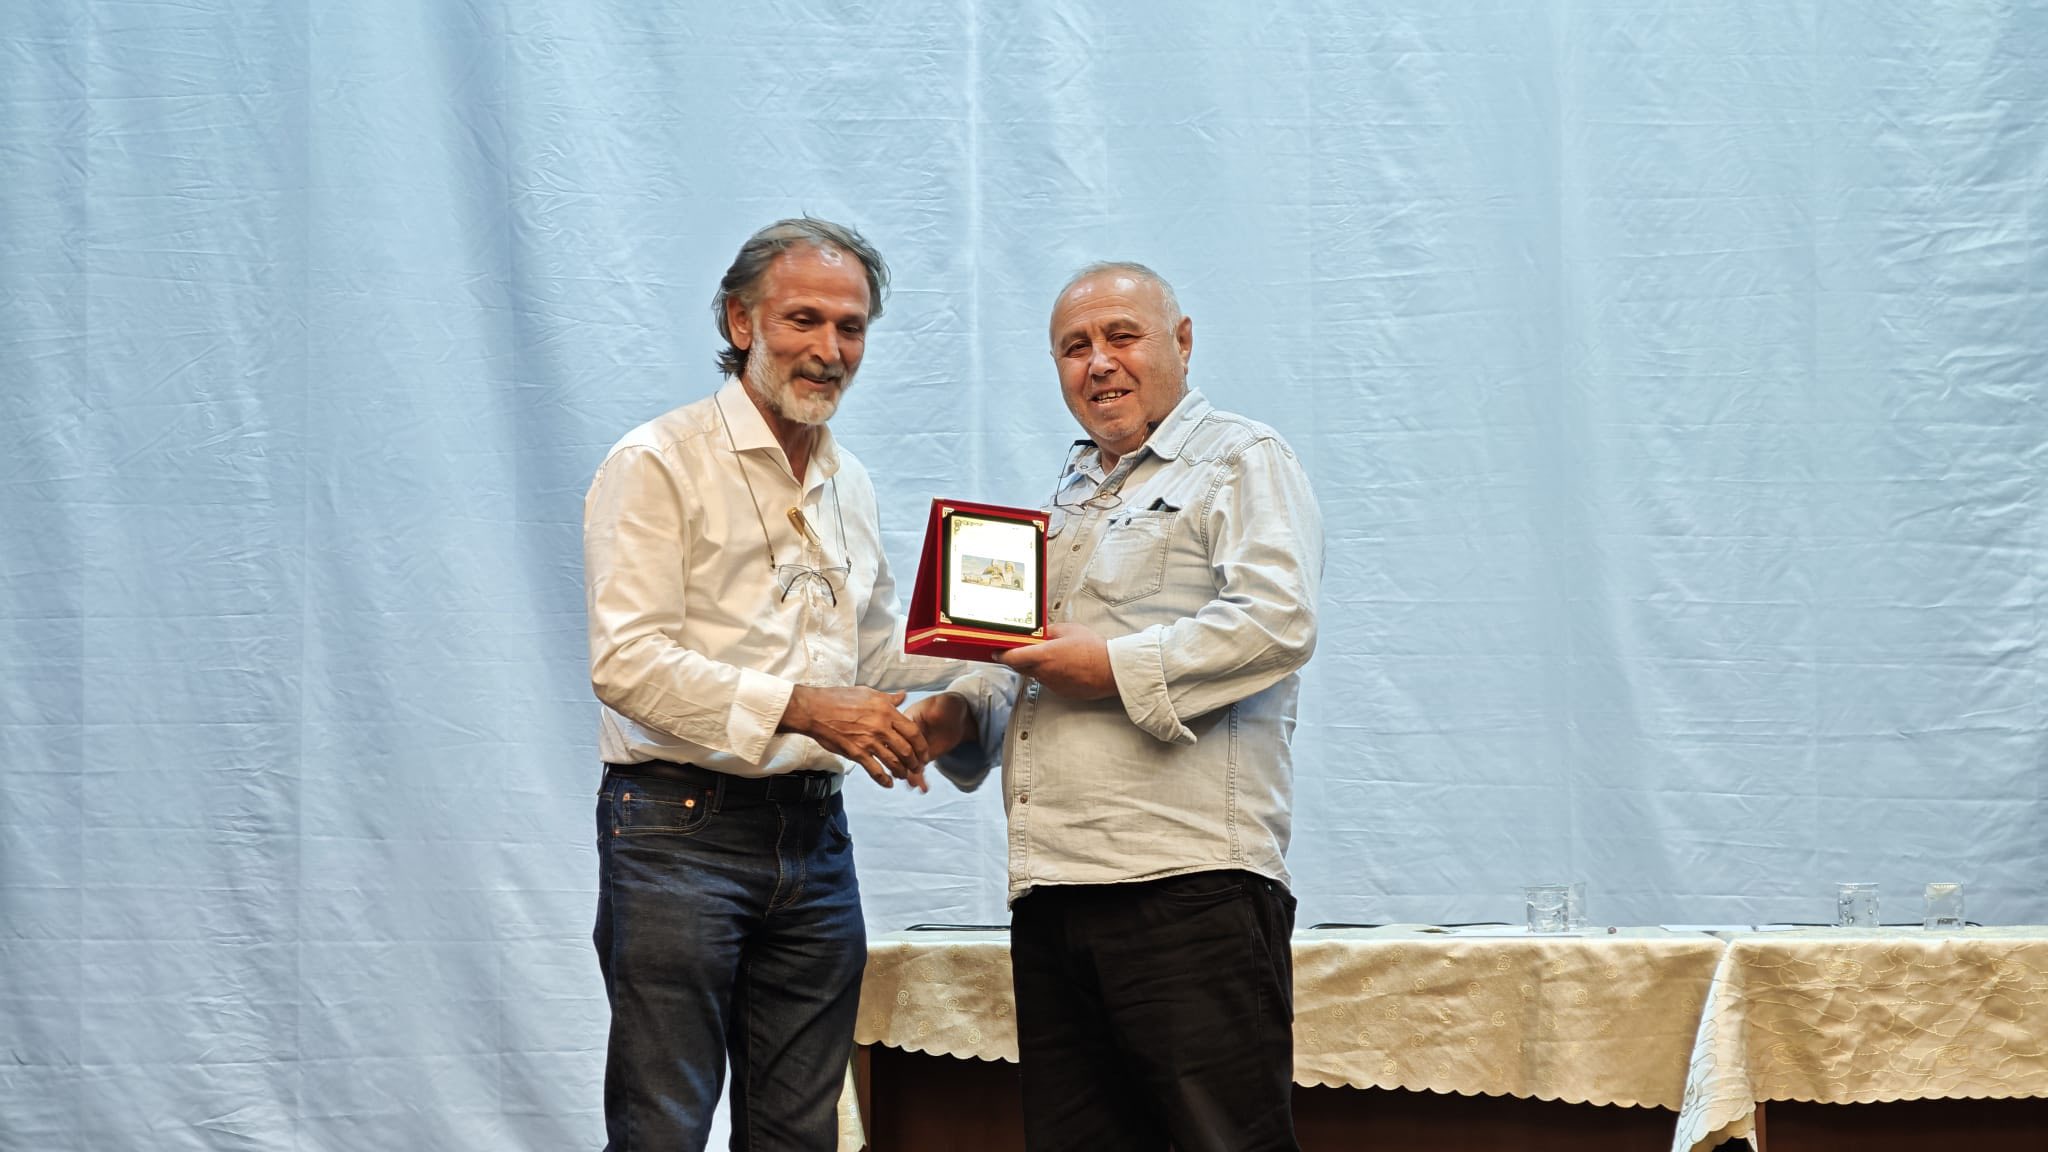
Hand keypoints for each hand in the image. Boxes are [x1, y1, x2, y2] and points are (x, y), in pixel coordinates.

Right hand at [779, 686, 930, 789]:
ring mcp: (869, 741)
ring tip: (904, 776)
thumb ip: (888, 698)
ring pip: (894, 762)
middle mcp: (881, 727)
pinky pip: (875, 770)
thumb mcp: (868, 693)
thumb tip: (902, 696)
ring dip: (902, 772)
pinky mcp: (856, 752)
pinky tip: (888, 784)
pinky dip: (884, 779)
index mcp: (887, 711)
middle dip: (915, 762)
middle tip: (917, 768)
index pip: (913, 731)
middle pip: (907, 750)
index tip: (924, 753)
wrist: (815, 710)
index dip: (922, 746)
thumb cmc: (839, 699)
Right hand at [902, 692, 975, 790]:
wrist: (959, 716)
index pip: (903, 733)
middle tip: (908, 773)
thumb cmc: (949, 705)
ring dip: (909, 774)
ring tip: (914, 783)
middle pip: (901, 750)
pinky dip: (919, 779)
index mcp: (908, 719)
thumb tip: (933, 713)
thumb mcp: (943, 703)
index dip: (906, 744)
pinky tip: (923, 788)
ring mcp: (913, 748)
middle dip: (904, 763)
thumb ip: (936, 709)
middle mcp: (906, 735)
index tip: (906, 754)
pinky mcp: (921, 758)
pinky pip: (917, 770)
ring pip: (906, 763)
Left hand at [1000, 622, 1117, 700]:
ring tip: (1052, 656)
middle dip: (1018, 659)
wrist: (1110, 670)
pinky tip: (1064, 666)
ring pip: (1036, 675)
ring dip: (1037, 666)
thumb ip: (1049, 631)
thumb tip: (1040, 633)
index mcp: (1043, 656)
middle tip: (1021, 650)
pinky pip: (1049, 682)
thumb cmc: (1092, 648)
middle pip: (1021, 668)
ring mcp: (1052, 684)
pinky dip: (1051, 674)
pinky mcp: (1062, 692)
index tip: (996, 651)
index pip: (1012, 657)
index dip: (1001, 655)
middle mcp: (1044, 673)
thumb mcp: (1069, 630)